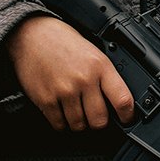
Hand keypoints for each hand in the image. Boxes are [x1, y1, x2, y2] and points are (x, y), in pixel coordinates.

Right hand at [6, 15, 134, 130]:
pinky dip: (61, 122)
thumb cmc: (62, 42)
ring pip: (79, 125)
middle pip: (100, 120)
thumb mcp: (92, 52)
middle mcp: (84, 80)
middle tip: (95, 116)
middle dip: (99, 122)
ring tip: (76, 110)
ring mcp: (64, 91)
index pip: (122, 100)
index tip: (126, 119)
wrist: (32, 35)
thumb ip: (104, 76)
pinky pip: (59, 124)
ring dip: (79, 123)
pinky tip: (61, 111)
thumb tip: (115, 101)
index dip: (127, 116)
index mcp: (100, 66)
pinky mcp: (46, 99)